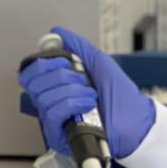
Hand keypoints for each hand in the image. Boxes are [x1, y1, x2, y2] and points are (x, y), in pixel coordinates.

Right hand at [17, 26, 154, 157]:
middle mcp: (52, 101)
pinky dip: (72, 103)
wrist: (136, 120)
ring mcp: (55, 119)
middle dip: (61, 76)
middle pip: (33, 84)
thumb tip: (57, 32)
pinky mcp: (59, 135)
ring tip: (91, 94)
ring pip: (44, 98)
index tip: (65, 62)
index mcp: (56, 85)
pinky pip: (52, 113)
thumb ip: (77, 46)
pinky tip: (87, 104)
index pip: (30, 74)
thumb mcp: (99, 63)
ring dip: (72, 91)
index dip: (43, 64)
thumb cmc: (121, 96)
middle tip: (82, 79)